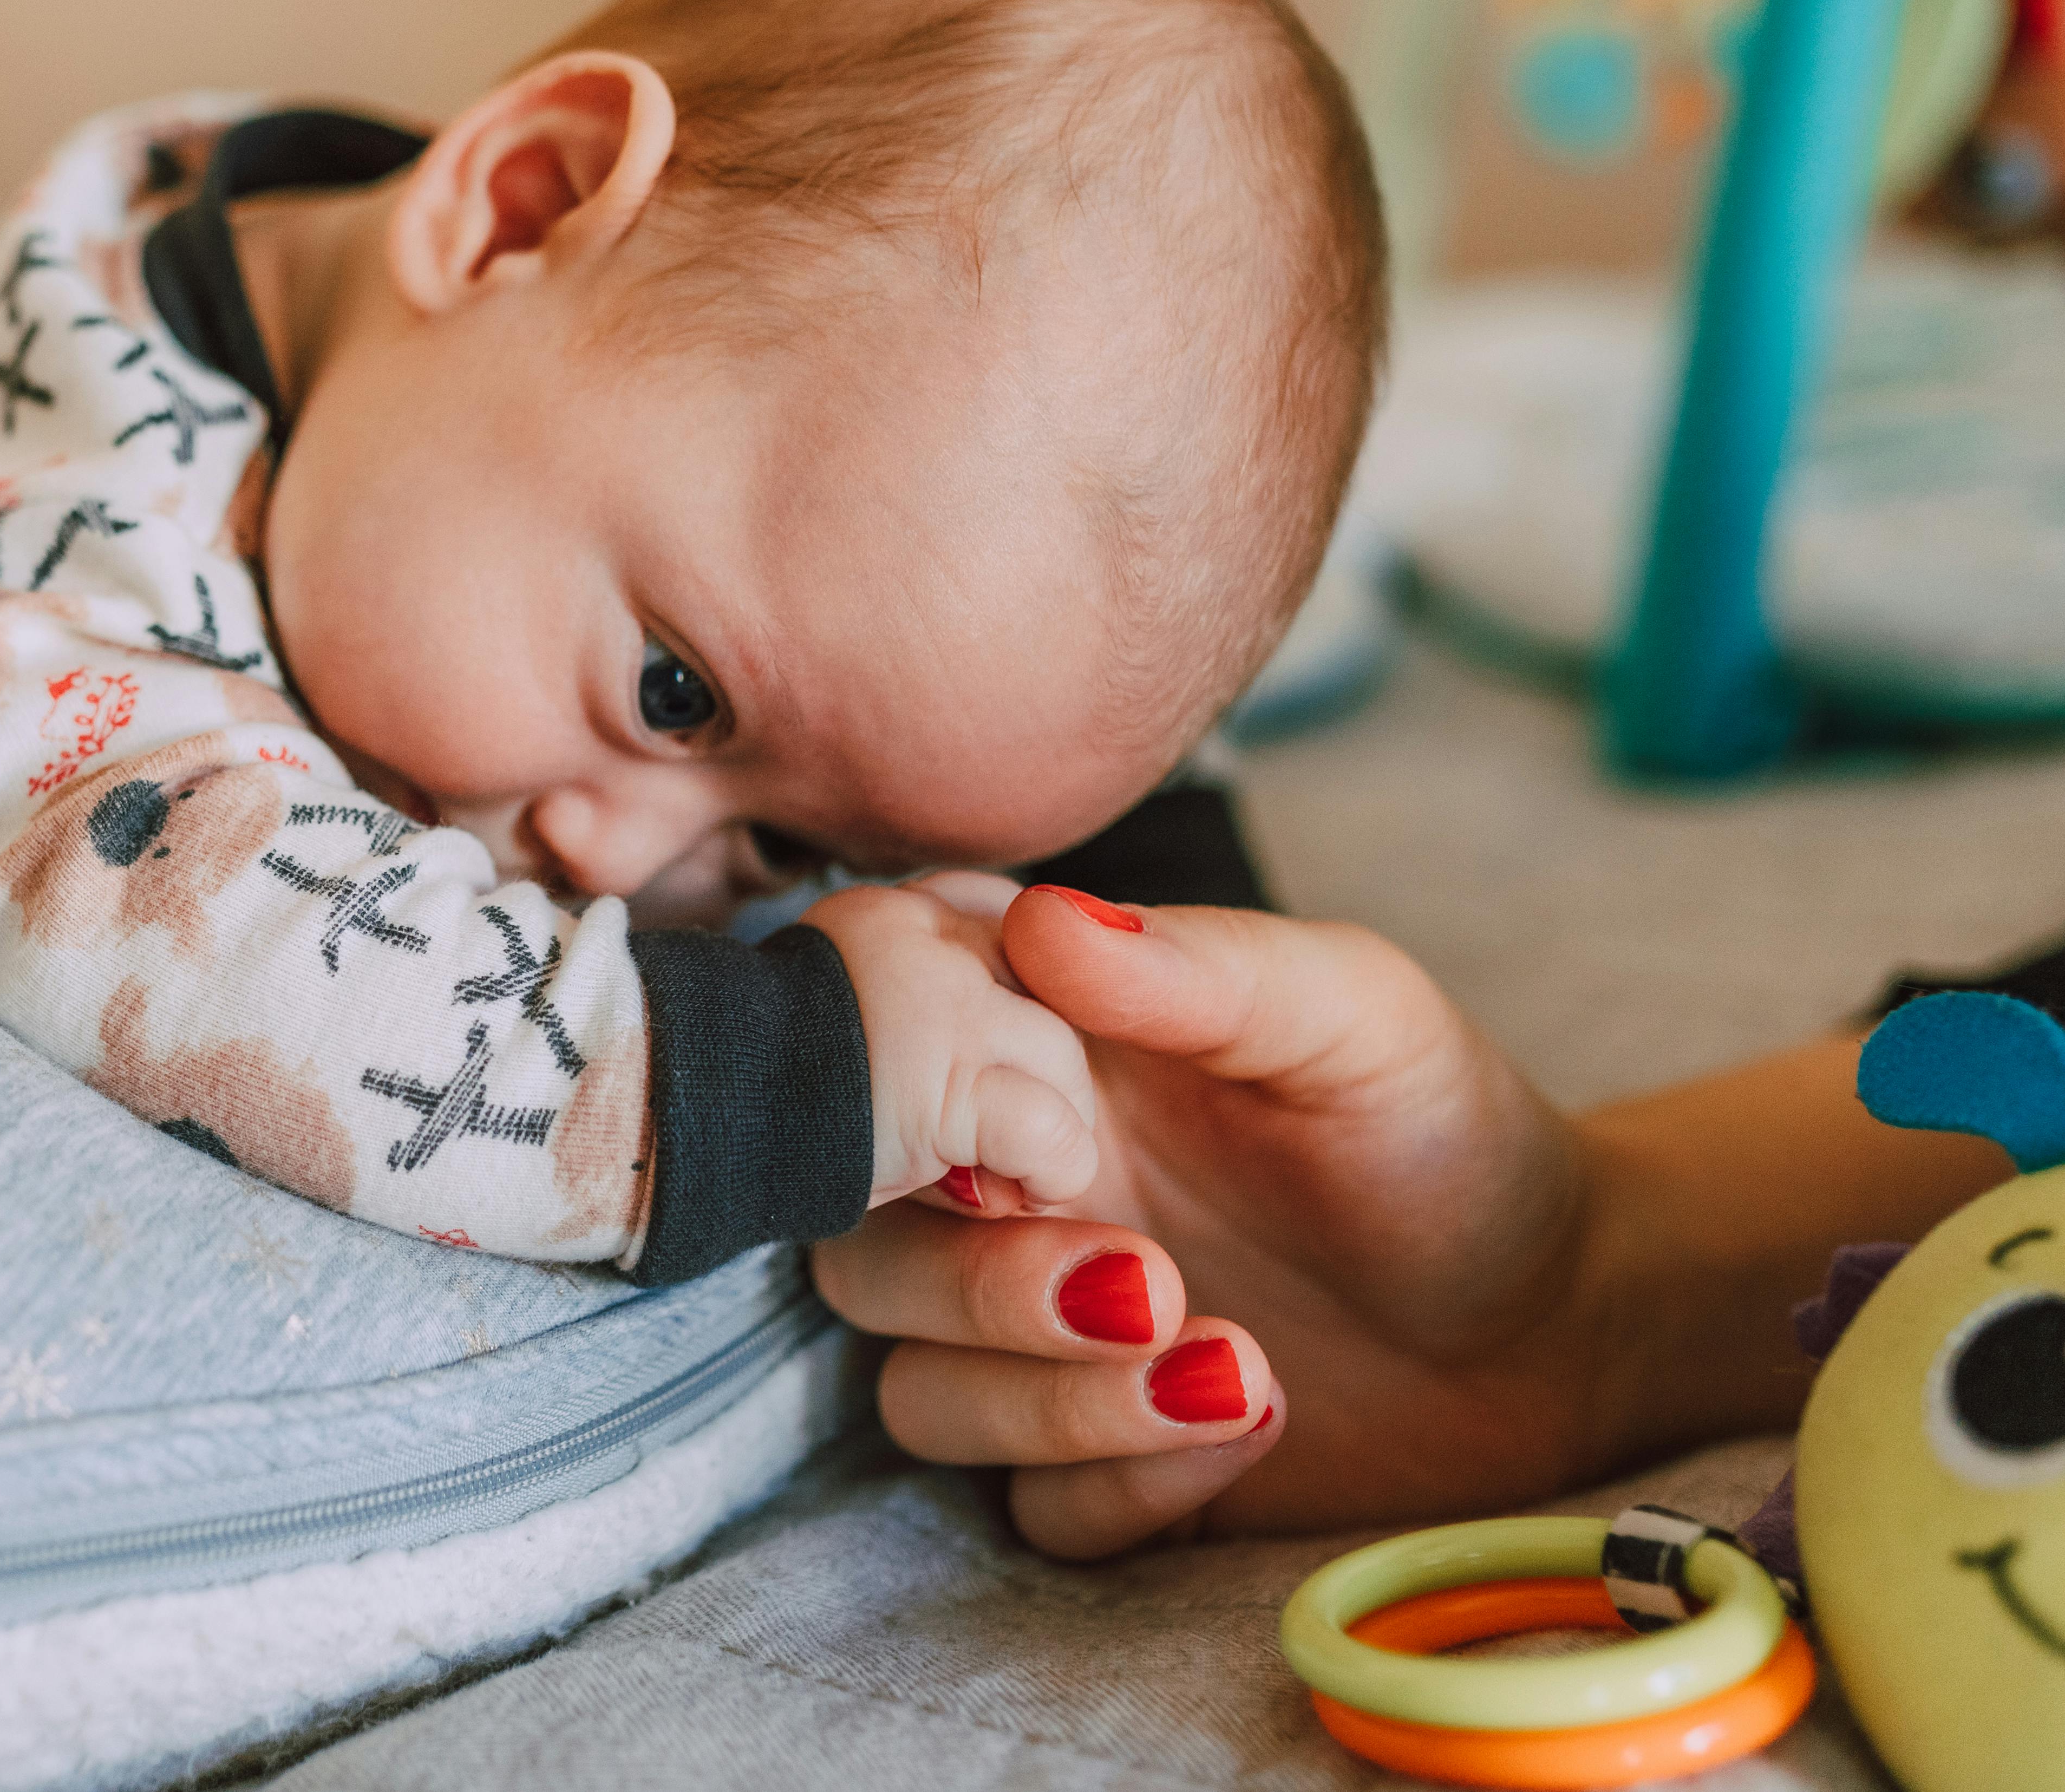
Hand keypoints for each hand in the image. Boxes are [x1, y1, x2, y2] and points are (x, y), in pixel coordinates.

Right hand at [812, 884, 1604, 1556]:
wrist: (1565, 1315)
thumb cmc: (1447, 1132)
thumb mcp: (1352, 1013)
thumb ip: (1200, 969)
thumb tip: (1040, 920)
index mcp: (1032, 1072)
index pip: (867, 1073)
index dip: (909, 1108)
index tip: (1047, 1132)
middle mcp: (1010, 1205)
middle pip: (862, 1257)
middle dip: (979, 1286)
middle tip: (1147, 1279)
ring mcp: (1044, 1344)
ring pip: (923, 1396)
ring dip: (1054, 1398)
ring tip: (1236, 1363)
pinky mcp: (1103, 1462)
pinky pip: (1029, 1507)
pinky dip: (1121, 1481)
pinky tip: (1250, 1424)